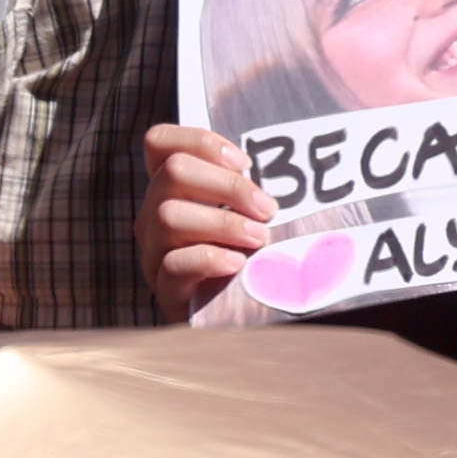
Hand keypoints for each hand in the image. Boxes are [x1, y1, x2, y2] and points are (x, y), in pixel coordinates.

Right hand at [142, 122, 273, 315]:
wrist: (243, 316)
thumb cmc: (256, 256)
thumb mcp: (253, 215)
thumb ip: (254, 188)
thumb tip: (301, 159)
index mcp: (173, 190)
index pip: (160, 142)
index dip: (200, 141)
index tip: (246, 163)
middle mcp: (155, 215)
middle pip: (172, 172)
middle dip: (228, 186)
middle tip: (267, 209)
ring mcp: (155, 251)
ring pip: (169, 216)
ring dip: (224, 223)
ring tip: (260, 238)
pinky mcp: (165, 288)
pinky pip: (174, 264)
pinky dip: (209, 259)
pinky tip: (238, 264)